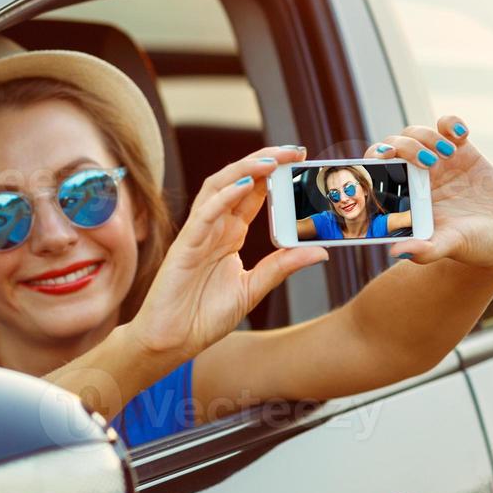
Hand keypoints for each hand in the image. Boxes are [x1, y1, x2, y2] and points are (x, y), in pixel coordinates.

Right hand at [126, 145, 328, 359]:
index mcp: (229, 235)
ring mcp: (198, 233)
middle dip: (264, 160)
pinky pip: (205, 213)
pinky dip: (225, 196)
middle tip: (293, 151)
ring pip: (219, 187)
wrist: (172, 341)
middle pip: (237, 180)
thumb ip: (282, 266)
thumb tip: (319, 251)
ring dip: (245, 168)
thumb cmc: (204, 316)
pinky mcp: (185, 245)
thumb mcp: (254, 289)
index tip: (300, 160)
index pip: (253, 193)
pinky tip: (245, 185)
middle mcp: (214, 227)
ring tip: (273, 159)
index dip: (274, 173)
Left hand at [367, 116, 492, 268]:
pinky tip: (461, 134)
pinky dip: (451, 123)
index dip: (374, 158)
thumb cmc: (472, 245)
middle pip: (395, 145)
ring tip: (448, 153)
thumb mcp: (449, 246)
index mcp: (404, 197)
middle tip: (427, 161)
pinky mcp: (462, 150)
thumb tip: (396, 252)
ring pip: (418, 133)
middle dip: (405, 146)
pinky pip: (448, 126)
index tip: (385, 157)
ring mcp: (439, 161)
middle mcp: (416, 176)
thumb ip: (425, 250)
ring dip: (427, 136)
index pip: (376, 170)